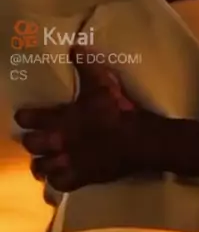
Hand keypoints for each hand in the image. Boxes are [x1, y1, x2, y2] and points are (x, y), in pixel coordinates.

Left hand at [15, 47, 143, 191]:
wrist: (139, 139)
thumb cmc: (119, 110)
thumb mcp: (103, 82)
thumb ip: (86, 65)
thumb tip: (74, 46)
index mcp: (61, 118)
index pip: (29, 118)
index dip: (25, 117)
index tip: (25, 116)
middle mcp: (59, 141)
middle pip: (31, 144)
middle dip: (32, 141)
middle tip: (38, 138)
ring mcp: (69, 162)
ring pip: (41, 168)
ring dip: (42, 163)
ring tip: (45, 160)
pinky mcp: (82, 178)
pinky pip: (59, 185)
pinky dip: (56, 181)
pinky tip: (60, 176)